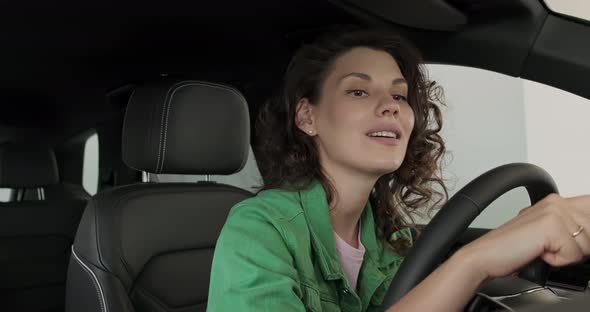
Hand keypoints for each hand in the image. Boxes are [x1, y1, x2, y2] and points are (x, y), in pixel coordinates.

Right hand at [460, 194, 589, 279]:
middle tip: (552, 249)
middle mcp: (556, 202)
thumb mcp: (549, 235)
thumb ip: (571, 229)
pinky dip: (558, 261)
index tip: (568, 240)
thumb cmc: (513, 249)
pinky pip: (574, 254)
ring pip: (587, 245)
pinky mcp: (551, 226)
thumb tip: (588, 234)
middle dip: (577, 248)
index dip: (586, 233)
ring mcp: (554, 212)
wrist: (487, 256)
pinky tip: (540, 254)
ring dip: (567, 256)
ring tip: (543, 250)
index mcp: (556, 202)